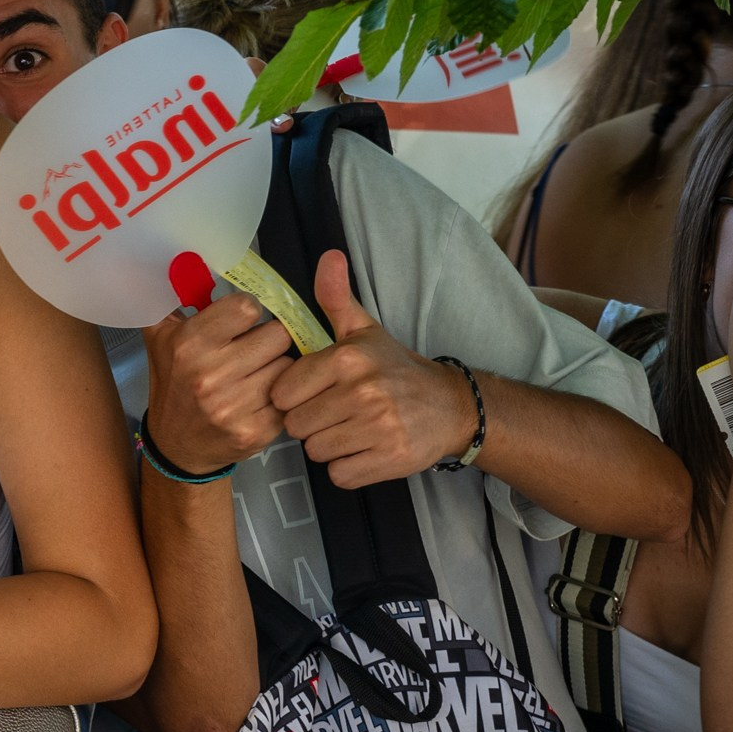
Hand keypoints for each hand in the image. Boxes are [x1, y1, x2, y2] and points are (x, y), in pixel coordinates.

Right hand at [142, 291, 292, 474]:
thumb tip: (185, 259)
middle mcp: (209, 376)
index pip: (248, 307)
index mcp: (188, 345)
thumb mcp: (160, 338)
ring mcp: (233, 407)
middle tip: (255, 351)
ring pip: (287, 367)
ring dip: (277, 368)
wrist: (177, 447)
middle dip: (269, 340)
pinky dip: (281, 398)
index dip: (249, 313)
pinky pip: (289, 400)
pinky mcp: (255, 432)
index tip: (242, 323)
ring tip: (257, 376)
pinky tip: (261, 401)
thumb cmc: (173, 384)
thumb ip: (171, 297)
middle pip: (276, 336)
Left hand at [268, 250, 476, 486]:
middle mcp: (362, 392)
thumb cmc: (394, 369)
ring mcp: (377, 428)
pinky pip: (339, 475)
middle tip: (333, 413)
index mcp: (347, 358)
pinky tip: (362, 449)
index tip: (313, 392)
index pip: (283, 392)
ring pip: (315, 451)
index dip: (292, 396)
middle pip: (296, 425)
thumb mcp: (364, 331)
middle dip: (309, 423)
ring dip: (327, 445)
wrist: (449, 406)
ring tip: (349, 429)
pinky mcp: (389, 459)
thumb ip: (336, 298)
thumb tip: (327, 256)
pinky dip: (346, 467)